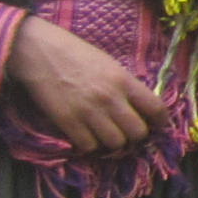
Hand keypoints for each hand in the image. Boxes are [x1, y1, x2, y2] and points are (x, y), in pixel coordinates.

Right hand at [5, 13, 169, 154]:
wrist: (37, 50)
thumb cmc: (74, 53)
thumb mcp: (109, 64)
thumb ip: (125, 86)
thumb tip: (140, 108)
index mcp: (124, 80)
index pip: (156, 109)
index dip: (160, 122)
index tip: (156, 125)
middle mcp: (110, 98)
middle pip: (138, 133)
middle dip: (136, 136)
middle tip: (128, 132)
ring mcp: (88, 111)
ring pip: (116, 144)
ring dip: (114, 143)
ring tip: (107, 136)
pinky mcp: (67, 121)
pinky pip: (89, 146)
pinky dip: (90, 145)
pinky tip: (87, 136)